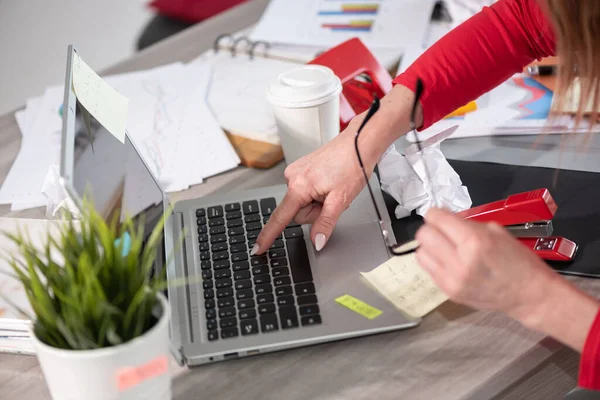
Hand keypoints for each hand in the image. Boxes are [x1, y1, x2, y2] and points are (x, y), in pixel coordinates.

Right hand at [253, 118, 374, 254]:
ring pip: (303, 202)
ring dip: (318, 202)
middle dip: (315, 211)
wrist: (359, 142)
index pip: (280, 218)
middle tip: (333, 199)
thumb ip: (326, 223)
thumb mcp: (341, 200)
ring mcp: (296, 172)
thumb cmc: (352, 165)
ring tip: (333, 189)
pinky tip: (330, 183)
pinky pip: (306, 192)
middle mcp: (292, 177)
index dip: (268, 236)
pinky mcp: (302, 170)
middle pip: (297, 212)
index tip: (257, 249)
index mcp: (299, 186)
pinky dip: (318, 192)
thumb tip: (317, 242)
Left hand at [415, 207, 557, 319]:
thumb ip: (468, 224)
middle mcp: (459, 261)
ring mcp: (452, 279)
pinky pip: (428, 270)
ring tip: (444, 247)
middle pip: (423, 235)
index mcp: (474, 241)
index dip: (436, 213)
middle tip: (442, 231)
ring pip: (420, 253)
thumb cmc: (517, 260)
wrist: (528, 295)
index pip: (436, 219)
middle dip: (431, 228)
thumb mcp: (497, 232)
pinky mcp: (449, 292)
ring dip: (430, 246)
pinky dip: (435, 262)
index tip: (439, 214)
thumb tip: (445, 218)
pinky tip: (449, 261)